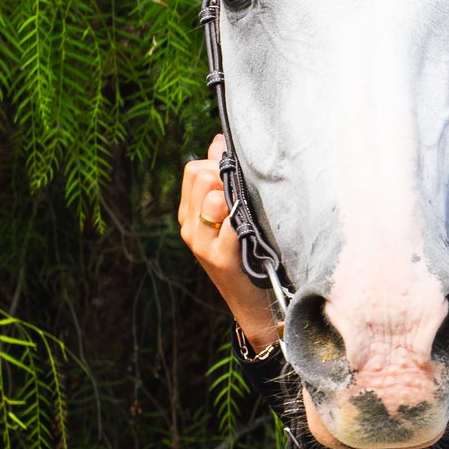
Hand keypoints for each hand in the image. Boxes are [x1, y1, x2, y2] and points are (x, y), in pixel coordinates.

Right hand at [177, 134, 282, 352]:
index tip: (239, 180)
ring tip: (251, 212)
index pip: (193, 170)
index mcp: (190, 215)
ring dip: (236, 196)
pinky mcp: (219, 257)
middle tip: (247, 196)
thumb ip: (223, 179)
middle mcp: (190, 228)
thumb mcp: (233, 217)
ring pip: (212, 194)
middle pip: (201, 176)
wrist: (258, 307)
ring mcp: (201, 244)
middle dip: (226, 177)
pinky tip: (256, 224)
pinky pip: (231, 220)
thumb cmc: (252, 256)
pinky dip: (244, 216)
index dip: (217, 165)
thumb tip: (218, 140)